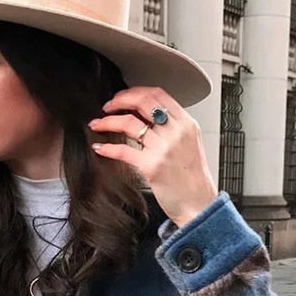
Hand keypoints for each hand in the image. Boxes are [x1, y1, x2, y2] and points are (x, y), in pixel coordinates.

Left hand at [88, 86, 217, 226]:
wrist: (198, 203)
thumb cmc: (192, 178)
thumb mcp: (190, 144)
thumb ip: (173, 128)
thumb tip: (148, 117)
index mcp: (186, 123)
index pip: (158, 94)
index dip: (135, 92)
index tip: (123, 97)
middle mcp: (175, 132)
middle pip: (143, 102)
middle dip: (119, 100)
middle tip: (107, 106)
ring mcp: (163, 149)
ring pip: (129, 123)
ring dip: (108, 122)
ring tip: (97, 124)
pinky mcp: (151, 167)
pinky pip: (124, 151)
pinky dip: (108, 147)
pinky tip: (100, 148)